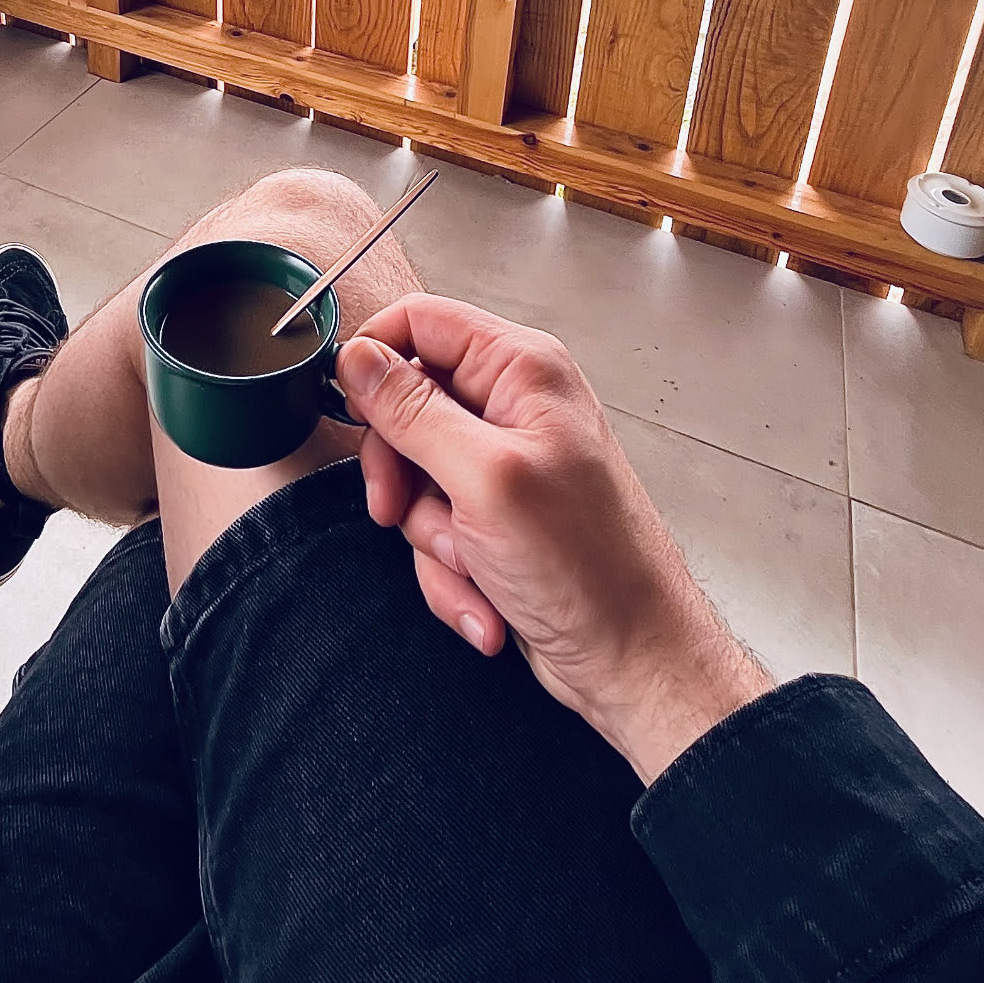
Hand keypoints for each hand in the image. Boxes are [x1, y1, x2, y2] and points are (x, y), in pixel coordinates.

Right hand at [337, 295, 770, 783]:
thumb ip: (413, 411)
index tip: (350, 407)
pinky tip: (488, 602)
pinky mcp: (498, 518)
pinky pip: (438, 529)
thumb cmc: (588, 569)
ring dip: (432, 537)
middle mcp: (515, 406)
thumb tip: (358, 357)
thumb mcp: (483, 479)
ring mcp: (506, 465)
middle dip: (401, 473)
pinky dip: (452, 572)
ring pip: (416, 479)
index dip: (375, 358)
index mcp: (522, 370)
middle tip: (398, 509)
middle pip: (406, 406)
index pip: (421, 320)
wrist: (633, 662)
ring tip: (477, 567)